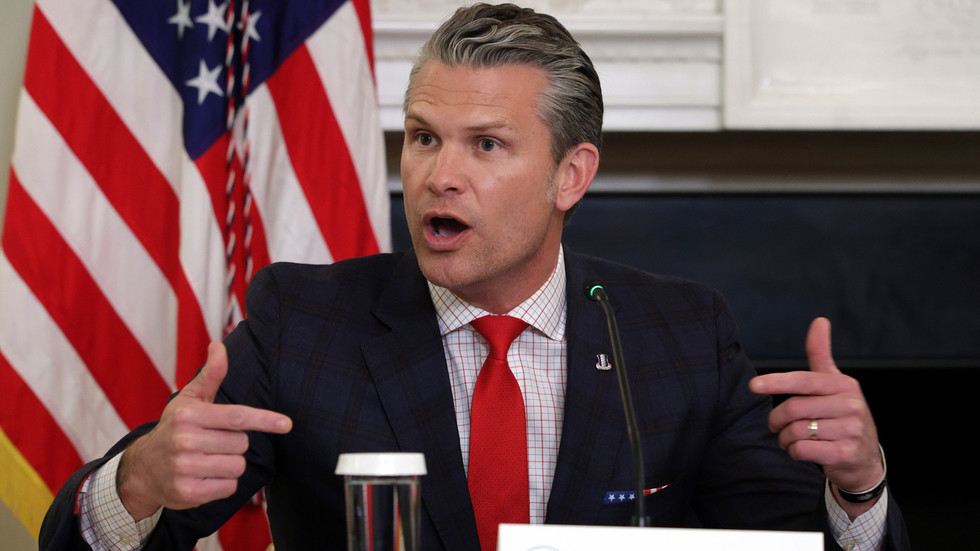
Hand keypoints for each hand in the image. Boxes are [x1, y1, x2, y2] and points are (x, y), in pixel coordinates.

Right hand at [117, 341, 291, 519]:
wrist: (143, 468)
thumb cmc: (176, 428)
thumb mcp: (190, 399)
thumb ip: (210, 374)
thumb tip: (218, 344)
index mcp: (189, 415)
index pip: (236, 417)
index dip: (264, 420)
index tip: (287, 424)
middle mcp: (184, 441)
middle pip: (242, 443)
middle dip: (234, 443)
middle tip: (212, 442)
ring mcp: (184, 468)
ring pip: (237, 466)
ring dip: (230, 464)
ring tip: (208, 460)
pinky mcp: (188, 493)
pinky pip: (229, 487)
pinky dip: (223, 483)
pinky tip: (204, 477)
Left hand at [749, 318, 883, 511]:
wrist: (865, 460)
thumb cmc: (841, 416)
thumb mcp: (834, 385)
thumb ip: (821, 355)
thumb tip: (819, 320)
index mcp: (844, 385)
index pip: (803, 381)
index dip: (776, 382)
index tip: (753, 385)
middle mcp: (851, 405)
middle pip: (793, 409)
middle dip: (777, 421)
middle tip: (776, 427)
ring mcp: (851, 430)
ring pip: (796, 431)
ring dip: (784, 438)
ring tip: (789, 440)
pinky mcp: (846, 453)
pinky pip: (802, 450)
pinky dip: (794, 452)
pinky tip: (801, 451)